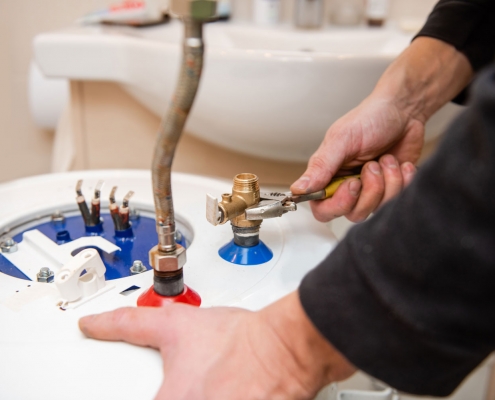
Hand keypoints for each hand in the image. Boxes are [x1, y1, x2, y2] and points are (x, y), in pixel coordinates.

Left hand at [79, 292, 355, 399]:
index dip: (155, 391)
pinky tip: (230, 389)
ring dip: (206, 392)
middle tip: (202, 379)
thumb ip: (128, 324)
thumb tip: (93, 324)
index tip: (167, 385)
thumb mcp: (175, 324)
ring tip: (217, 383)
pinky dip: (224, 396)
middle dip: (181, 389)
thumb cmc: (238, 340)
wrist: (283, 347)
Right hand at [292, 95, 418, 222]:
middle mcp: (347, 186)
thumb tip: (298, 188)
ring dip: (388, 183)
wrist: (404, 110)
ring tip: (387, 160)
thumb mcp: (342, 139)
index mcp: (328, 176)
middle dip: (369, 191)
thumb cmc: (370, 119)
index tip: (353, 184)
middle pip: (353, 213)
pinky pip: (397, 202)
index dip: (339, 204)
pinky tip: (401, 164)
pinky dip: (403, 182)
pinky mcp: (391, 190)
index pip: (323, 209)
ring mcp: (370, 190)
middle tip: (372, 165)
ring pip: (377, 209)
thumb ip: (321, 166)